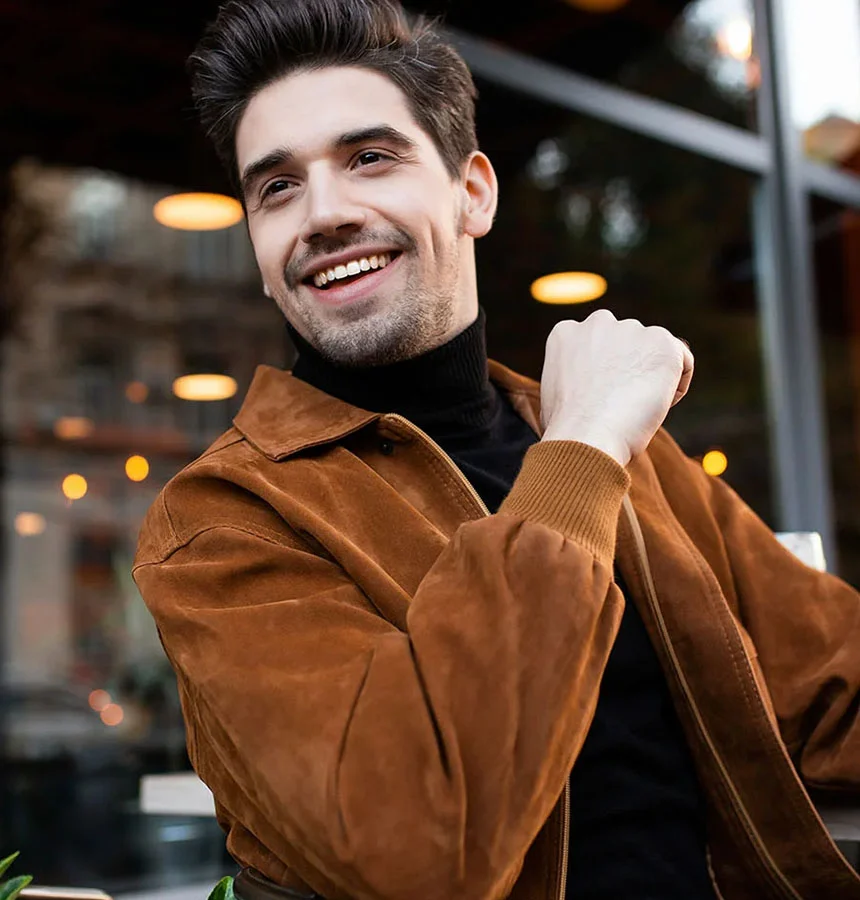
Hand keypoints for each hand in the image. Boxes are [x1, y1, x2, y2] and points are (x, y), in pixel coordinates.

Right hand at [539, 309, 693, 466]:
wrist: (587, 436)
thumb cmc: (568, 430)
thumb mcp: (556, 395)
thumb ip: (575, 377)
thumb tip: (591, 387)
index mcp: (567, 333)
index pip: (597, 346)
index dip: (603, 375)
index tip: (602, 398)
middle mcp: (598, 323)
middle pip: (627, 343)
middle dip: (629, 368)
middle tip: (622, 403)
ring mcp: (631, 329)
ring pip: (654, 353)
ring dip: (651, 379)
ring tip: (636, 409)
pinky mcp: (662, 341)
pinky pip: (682, 363)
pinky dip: (675, 388)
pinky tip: (655, 407)